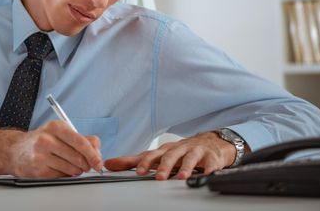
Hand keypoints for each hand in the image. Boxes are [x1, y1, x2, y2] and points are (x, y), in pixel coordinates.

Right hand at [0, 120, 102, 177]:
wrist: (15, 150)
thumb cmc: (42, 140)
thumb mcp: (60, 132)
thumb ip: (82, 138)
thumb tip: (97, 150)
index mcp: (55, 127)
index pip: (80, 141)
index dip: (93, 154)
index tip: (98, 162)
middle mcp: (47, 139)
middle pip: (78, 157)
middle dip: (86, 164)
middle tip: (86, 166)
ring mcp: (41, 155)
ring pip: (71, 168)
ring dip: (76, 170)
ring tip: (72, 166)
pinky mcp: (38, 170)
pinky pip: (61, 175)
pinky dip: (65, 174)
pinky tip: (59, 168)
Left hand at [104, 132, 235, 179]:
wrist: (210, 142)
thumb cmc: (178, 151)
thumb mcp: (156, 155)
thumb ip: (132, 161)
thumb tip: (108, 164)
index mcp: (164, 150)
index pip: (152, 155)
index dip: (144, 163)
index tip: (138, 172)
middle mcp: (178, 149)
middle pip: (170, 156)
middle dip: (164, 166)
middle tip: (158, 178)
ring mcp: (195, 152)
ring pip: (189, 158)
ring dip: (185, 167)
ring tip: (181, 178)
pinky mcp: (211, 158)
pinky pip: (211, 164)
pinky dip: (209, 169)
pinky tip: (207, 175)